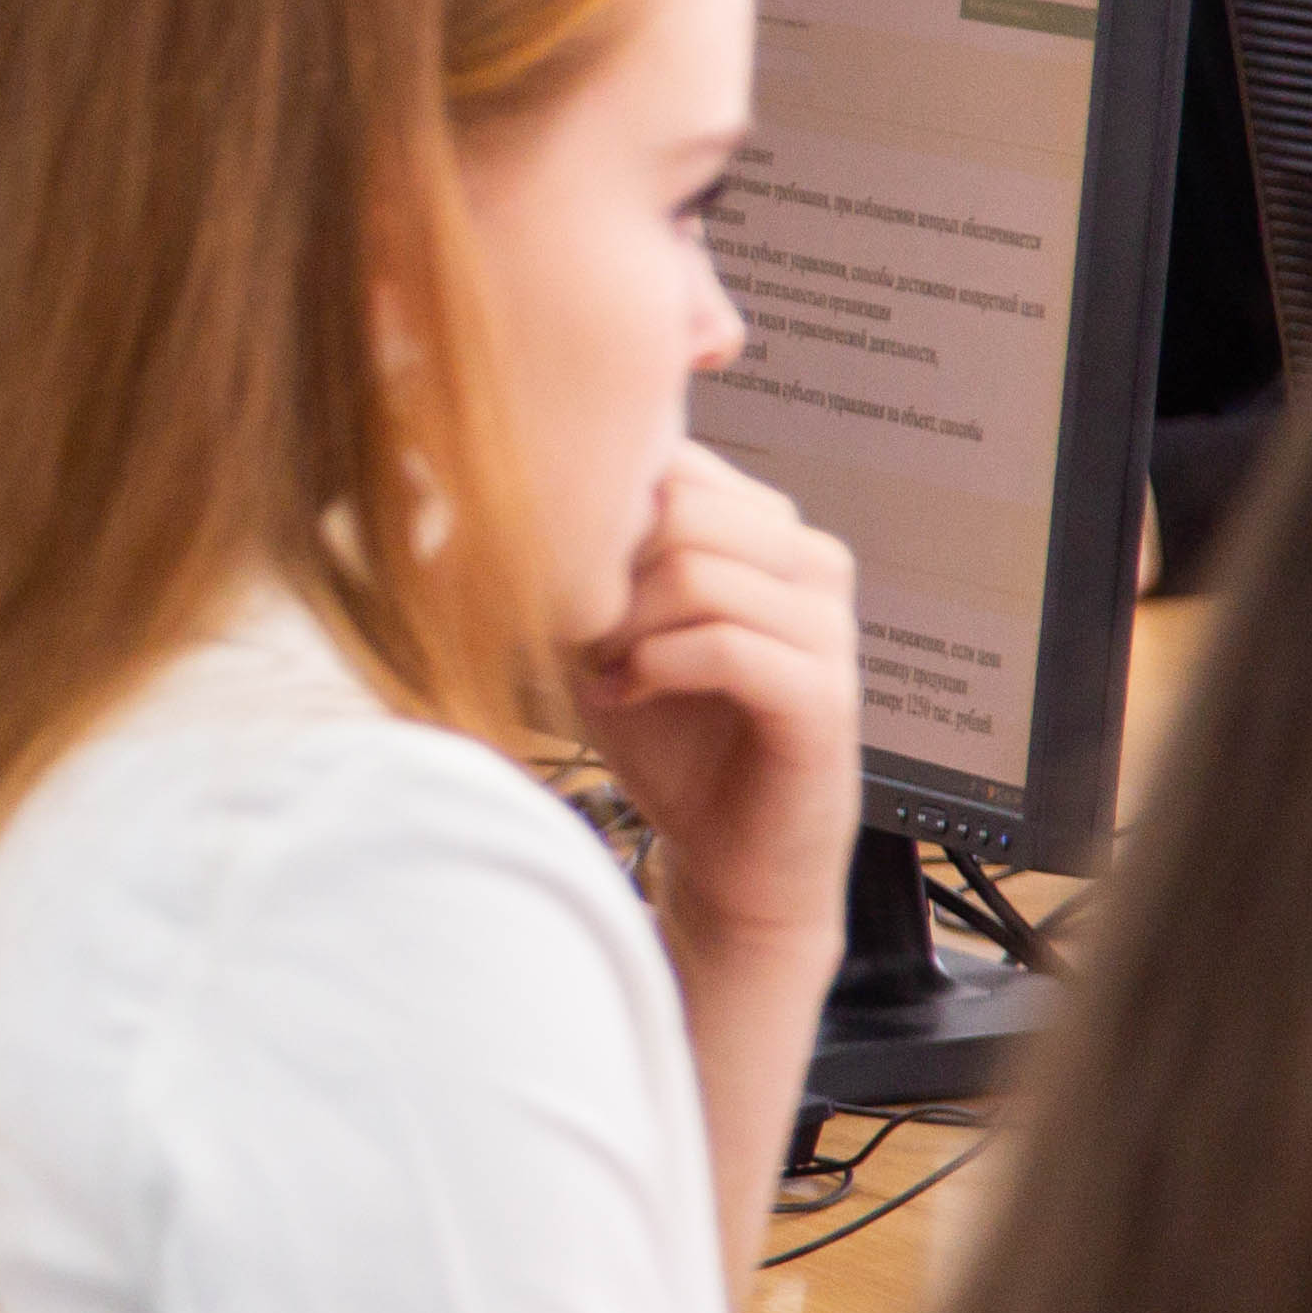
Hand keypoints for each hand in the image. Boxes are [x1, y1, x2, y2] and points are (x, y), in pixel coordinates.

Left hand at [575, 442, 862, 976]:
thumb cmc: (666, 737)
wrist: (729, 854)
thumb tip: (484, 488)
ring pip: (699, 570)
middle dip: (606, 569)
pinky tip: (622, 694)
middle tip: (580, 632)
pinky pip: (726, 644)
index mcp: (762, 527)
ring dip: (625, 625)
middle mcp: (808, 558)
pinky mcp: (825, 693)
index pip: (672, 458)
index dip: (595, 514)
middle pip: (681, 505)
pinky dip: (654, 668)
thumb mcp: (602, 631)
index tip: (562, 582)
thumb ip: (578, 559)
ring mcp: (827, 623)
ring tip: (603, 668)